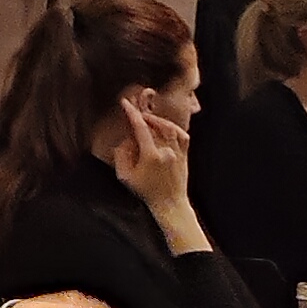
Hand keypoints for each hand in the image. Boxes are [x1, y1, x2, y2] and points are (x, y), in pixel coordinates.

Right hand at [102, 90, 197, 226]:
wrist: (170, 204)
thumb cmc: (147, 192)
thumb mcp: (125, 177)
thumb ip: (121, 155)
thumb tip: (125, 140)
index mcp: (151, 155)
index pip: (141, 128)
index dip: (132, 113)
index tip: (125, 103)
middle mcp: (167, 151)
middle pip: (155, 126)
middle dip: (144, 116)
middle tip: (135, 112)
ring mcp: (178, 153)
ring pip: (170, 128)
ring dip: (158, 120)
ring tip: (148, 118)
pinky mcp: (185, 156)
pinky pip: (183, 135)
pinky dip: (174, 128)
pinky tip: (167, 127)